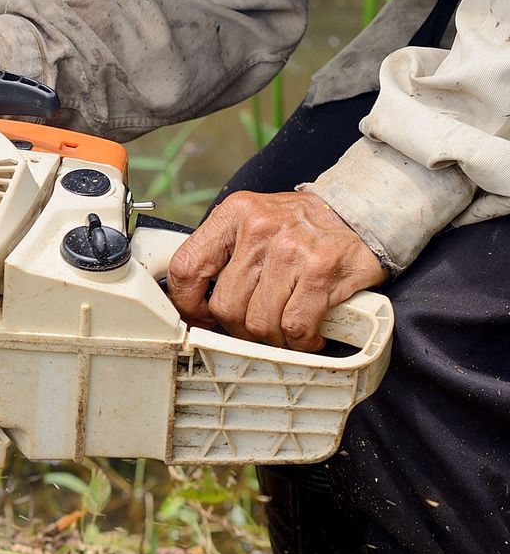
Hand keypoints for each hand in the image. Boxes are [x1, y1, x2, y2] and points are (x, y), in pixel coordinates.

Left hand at [166, 191, 386, 350]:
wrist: (365, 213)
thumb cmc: (305, 225)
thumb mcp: (256, 220)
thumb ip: (226, 252)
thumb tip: (197, 300)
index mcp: (233, 214)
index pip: (187, 267)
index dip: (187, 303)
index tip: (199, 317)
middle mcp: (258, 228)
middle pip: (225, 305)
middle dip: (239, 328)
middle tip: (256, 326)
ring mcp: (290, 250)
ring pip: (258, 322)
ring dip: (271, 338)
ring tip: (285, 330)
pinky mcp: (320, 271)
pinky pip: (294, 326)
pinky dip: (300, 341)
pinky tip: (308, 335)